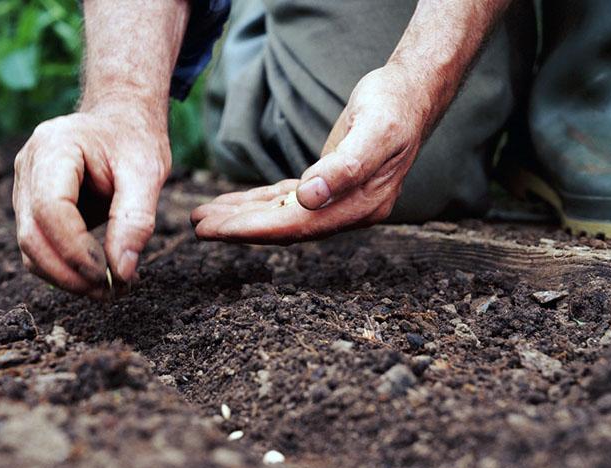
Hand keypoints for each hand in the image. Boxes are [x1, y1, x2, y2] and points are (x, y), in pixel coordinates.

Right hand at [13, 102, 168, 298]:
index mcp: (54, 147)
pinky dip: (66, 269)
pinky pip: (39, 248)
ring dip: (67, 278)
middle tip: (113, 293)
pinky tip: (100, 275)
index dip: (77, 250)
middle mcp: (28, 167)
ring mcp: (24, 188)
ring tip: (111, 289)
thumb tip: (122, 273)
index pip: (50, 209)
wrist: (120, 121)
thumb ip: (136, 221)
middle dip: (71, 273)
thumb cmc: (134, 141)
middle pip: (32, 235)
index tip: (111, 275)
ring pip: (30, 249)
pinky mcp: (31, 207)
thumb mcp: (147, 173)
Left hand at [191, 65, 429, 243]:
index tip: (217, 230)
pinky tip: (235, 203)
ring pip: (282, 216)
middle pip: (285, 227)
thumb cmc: (394, 107)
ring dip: (244, 216)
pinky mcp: (329, 186)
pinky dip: (259, 202)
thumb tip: (309, 198)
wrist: (412, 94)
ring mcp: (340, 201)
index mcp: (360, 206)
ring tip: (205, 216)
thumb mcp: (374, 131)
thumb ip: (345, 167)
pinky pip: (287, 201)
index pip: (297, 226)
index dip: (254, 229)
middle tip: (198, 226)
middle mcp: (349, 211)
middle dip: (240, 227)